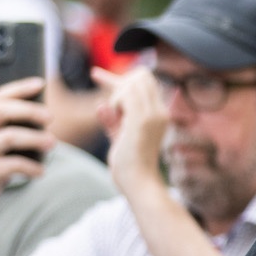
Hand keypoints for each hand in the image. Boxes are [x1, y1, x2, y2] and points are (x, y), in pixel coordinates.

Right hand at [0, 79, 52, 215]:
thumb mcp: (2, 141)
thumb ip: (18, 126)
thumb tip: (48, 114)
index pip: (0, 97)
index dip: (20, 88)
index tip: (41, 83)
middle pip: (1, 111)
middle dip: (29, 111)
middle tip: (52, 117)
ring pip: (8, 137)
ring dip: (35, 138)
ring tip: (53, 143)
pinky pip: (10, 165)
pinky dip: (30, 167)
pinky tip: (41, 172)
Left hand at [94, 67, 168, 197]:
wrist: (139, 181)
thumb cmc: (129, 165)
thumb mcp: (119, 138)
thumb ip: (113, 121)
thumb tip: (100, 105)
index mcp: (159, 115)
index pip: (145, 83)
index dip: (120, 77)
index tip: (95, 74)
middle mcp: (161, 111)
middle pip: (142, 76)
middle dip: (117, 83)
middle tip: (109, 107)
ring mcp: (154, 114)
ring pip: (133, 83)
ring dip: (117, 96)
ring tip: (114, 118)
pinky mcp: (143, 119)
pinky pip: (125, 95)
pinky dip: (114, 103)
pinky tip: (113, 117)